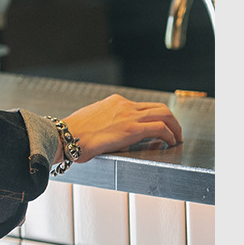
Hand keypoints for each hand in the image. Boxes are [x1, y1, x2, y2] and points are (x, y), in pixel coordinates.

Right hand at [61, 94, 182, 162]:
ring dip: (175, 126)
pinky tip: (171, 142)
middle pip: (158, 107)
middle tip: (175, 131)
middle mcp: (124, 105)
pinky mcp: (132, 129)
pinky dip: (170, 135)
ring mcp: (129, 115)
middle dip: (171, 119)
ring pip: (164, 114)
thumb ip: (105, 123)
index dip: (153, 117)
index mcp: (114, 102)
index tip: (157, 126)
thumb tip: (110, 135)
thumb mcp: (91, 121)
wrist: (66, 137)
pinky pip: (160, 128)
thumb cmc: (73, 134)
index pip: (141, 106)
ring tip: (177, 137)